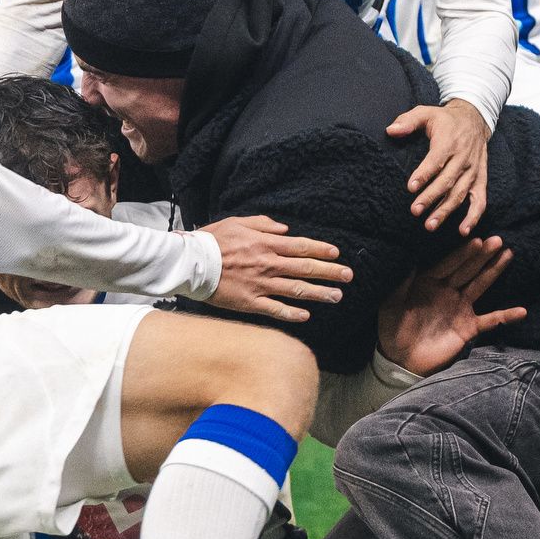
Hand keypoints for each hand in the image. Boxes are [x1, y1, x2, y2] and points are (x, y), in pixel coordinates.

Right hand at [196, 213, 350, 323]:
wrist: (191, 262)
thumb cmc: (212, 240)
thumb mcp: (238, 222)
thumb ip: (263, 225)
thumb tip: (284, 229)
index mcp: (266, 244)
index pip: (302, 247)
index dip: (322, 250)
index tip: (337, 254)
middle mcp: (268, 264)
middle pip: (306, 268)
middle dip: (330, 272)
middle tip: (348, 276)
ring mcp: (261, 285)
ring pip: (297, 290)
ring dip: (319, 293)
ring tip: (337, 296)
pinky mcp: (250, 302)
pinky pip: (276, 309)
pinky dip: (292, 313)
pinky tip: (306, 315)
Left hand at [375, 234, 527, 376]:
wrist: (400, 359)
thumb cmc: (391, 329)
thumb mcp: (391, 304)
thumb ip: (401, 283)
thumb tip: (407, 257)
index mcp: (430, 283)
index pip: (449, 264)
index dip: (462, 253)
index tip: (475, 239)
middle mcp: (448, 291)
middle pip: (468, 269)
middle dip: (482, 255)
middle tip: (498, 240)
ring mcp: (460, 308)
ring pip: (481, 285)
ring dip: (494, 271)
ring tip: (508, 255)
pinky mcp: (468, 328)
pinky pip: (490, 321)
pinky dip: (505, 316)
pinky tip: (522, 311)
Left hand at [385, 96, 493, 233]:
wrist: (475, 118)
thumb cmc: (445, 119)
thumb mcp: (426, 112)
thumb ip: (408, 121)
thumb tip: (391, 131)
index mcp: (449, 141)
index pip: (436, 160)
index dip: (424, 174)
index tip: (411, 187)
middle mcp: (463, 157)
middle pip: (447, 180)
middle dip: (431, 197)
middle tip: (415, 211)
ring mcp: (473, 170)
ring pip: (460, 193)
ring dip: (446, 210)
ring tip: (430, 225)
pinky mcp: (480, 178)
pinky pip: (480, 200)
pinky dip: (473, 216)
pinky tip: (463, 230)